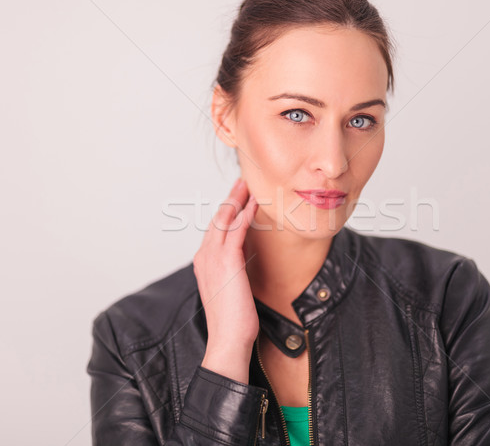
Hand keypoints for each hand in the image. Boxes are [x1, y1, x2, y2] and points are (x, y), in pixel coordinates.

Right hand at [193, 178, 258, 380]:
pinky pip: (236, 230)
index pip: (214, 230)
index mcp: (203, 262)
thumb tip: (241, 262)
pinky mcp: (227, 261)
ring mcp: (213, 258)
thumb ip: (230, 271)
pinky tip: (253, 203)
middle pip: (217, 219)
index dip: (226, 211)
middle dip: (230, 199)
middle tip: (242, 182)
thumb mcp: (229, 290)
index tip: (237, 198)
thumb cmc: (233, 320)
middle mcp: (204, 256)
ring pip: (224, 219)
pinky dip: (244, 214)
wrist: (228, 339)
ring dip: (237, 199)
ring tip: (248, 185)